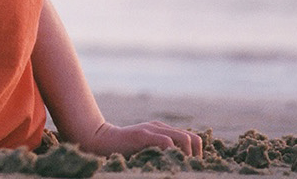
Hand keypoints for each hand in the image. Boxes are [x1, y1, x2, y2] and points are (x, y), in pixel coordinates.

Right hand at [69, 120, 203, 157]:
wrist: (99, 140)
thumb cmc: (121, 149)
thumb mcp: (145, 149)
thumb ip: (159, 150)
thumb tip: (176, 163)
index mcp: (163, 130)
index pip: (192, 138)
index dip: (197, 154)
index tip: (190, 167)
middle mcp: (160, 127)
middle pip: (193, 138)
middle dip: (196, 156)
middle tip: (188, 168)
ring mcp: (152, 129)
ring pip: (185, 139)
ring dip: (187, 156)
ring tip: (179, 166)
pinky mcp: (143, 134)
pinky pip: (167, 142)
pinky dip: (172, 153)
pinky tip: (167, 162)